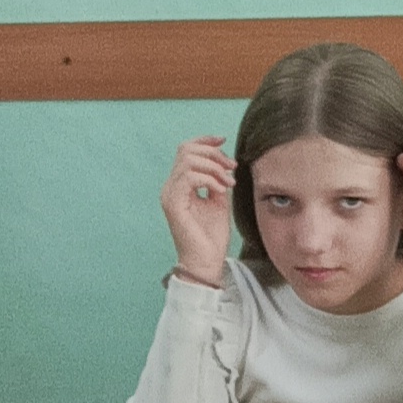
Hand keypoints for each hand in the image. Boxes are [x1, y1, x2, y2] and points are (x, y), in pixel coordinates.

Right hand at [161, 135, 235, 286]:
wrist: (206, 262)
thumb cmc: (212, 237)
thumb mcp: (219, 202)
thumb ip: (218, 181)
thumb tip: (224, 165)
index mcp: (180, 185)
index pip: (186, 151)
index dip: (205, 141)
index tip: (224, 141)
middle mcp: (171, 186)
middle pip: (187, 150)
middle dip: (213, 154)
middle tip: (232, 167)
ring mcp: (169, 194)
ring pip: (188, 161)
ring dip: (214, 168)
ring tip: (228, 183)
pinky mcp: (173, 203)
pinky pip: (189, 177)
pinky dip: (209, 179)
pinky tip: (221, 190)